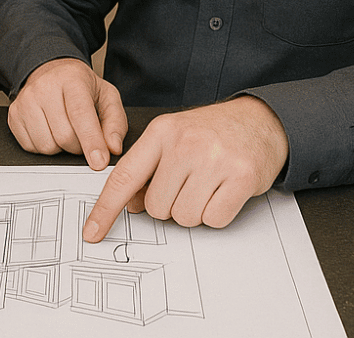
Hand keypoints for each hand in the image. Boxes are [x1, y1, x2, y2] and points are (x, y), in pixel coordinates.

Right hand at [6, 57, 128, 170]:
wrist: (50, 71)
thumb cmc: (79, 86)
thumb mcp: (107, 96)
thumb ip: (115, 123)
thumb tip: (113, 147)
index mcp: (71, 80)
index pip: (80, 115)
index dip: (91, 141)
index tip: (99, 162)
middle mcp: (44, 88)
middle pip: (64, 136)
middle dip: (78, 146)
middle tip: (82, 136)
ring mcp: (25, 101)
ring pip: (46, 146)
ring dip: (60, 148)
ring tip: (64, 130)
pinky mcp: (14, 116)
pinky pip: (31, 148)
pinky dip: (44, 146)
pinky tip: (50, 130)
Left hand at [81, 95, 288, 241]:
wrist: (261, 120)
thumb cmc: (212, 132)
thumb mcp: (174, 138)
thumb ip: (149, 168)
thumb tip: (131, 204)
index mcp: (161, 131)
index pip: (124, 176)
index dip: (105, 208)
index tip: (92, 232)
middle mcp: (185, 143)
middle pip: (156, 207)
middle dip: (170, 205)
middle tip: (189, 184)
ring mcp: (214, 159)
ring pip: (184, 217)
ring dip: (195, 211)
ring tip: (208, 185)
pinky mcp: (241, 177)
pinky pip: (214, 219)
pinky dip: (218, 213)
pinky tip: (224, 191)